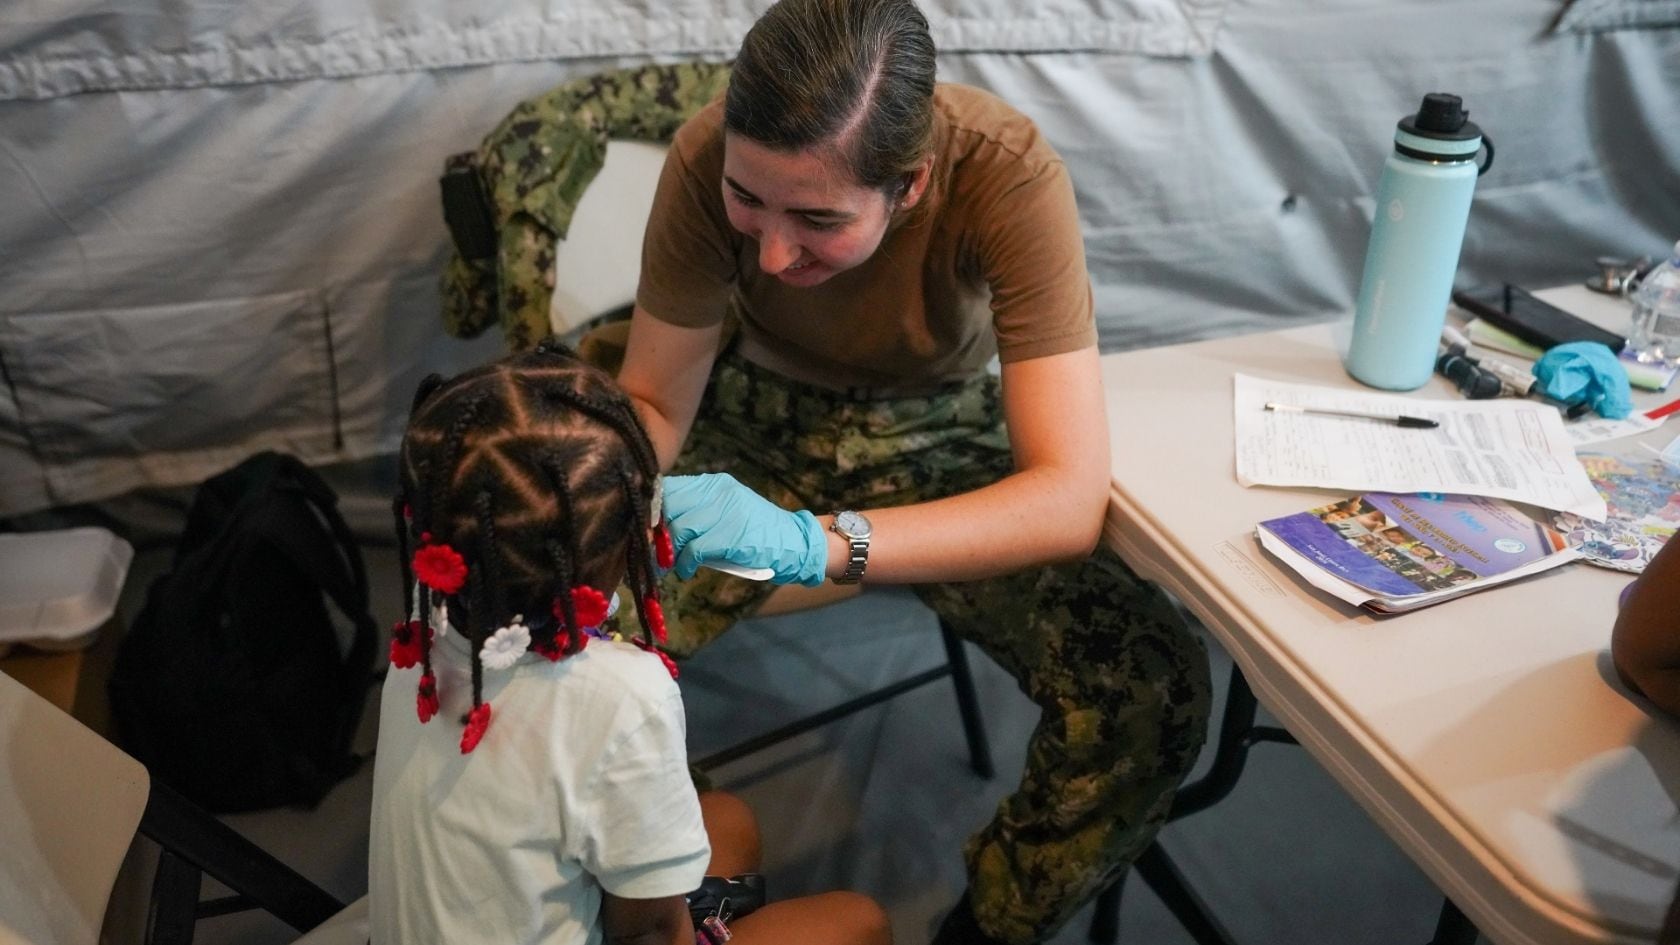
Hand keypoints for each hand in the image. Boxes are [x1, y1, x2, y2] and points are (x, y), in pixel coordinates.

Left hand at [660, 474, 826, 585]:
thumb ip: (695, 513)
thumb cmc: (755, 533)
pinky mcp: (732, 535)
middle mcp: (718, 492)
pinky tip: (686, 570)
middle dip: (656, 530)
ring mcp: (726, 512)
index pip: (670, 488)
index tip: (644, 528)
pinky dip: (685, 563)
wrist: (794, 544)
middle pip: (670, 506)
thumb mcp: (725, 513)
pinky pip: (694, 549)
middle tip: (653, 549)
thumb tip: (656, 529)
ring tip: (671, 563)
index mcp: (714, 484)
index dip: (652, 509)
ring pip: (680, 527)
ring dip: (670, 551)